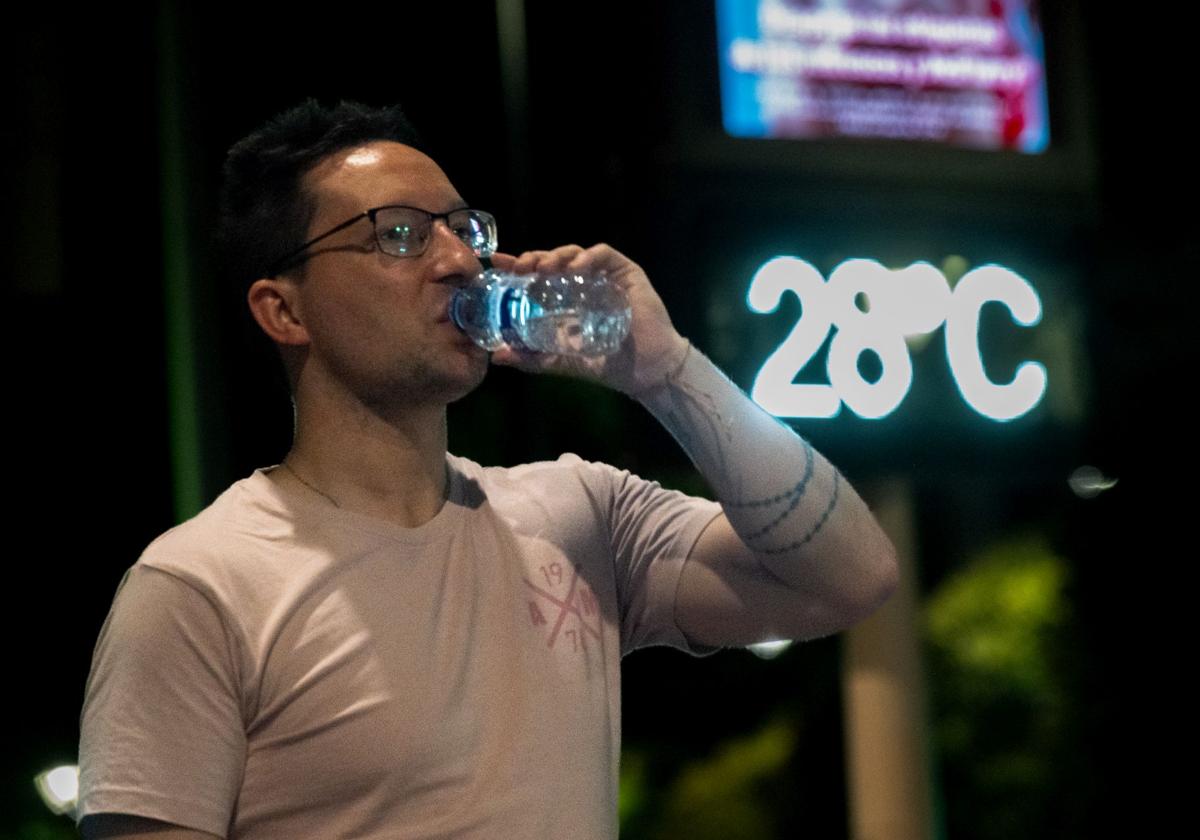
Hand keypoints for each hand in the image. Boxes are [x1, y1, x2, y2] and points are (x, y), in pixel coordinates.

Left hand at [488, 244, 689, 395]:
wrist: (645, 371)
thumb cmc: (606, 364)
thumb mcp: (560, 361)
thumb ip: (531, 358)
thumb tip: (496, 356)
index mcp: (564, 300)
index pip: (537, 275)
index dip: (517, 266)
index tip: (498, 263)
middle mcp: (581, 284)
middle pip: (553, 260)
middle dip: (535, 258)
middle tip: (521, 268)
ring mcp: (604, 276)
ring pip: (575, 252)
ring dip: (557, 256)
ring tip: (544, 268)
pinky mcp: (625, 272)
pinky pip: (604, 255)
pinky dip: (587, 257)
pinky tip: (576, 269)